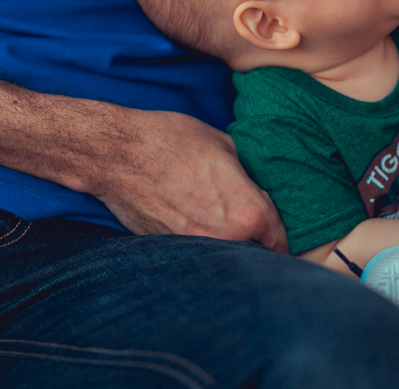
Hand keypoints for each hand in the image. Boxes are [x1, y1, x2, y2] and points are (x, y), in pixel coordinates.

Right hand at [87, 109, 288, 252]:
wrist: (117, 154)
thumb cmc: (172, 142)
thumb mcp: (227, 146)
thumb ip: (248, 176)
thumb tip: (256, 186)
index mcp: (248, 213)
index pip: (280, 239)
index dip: (281, 235)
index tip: (278, 233)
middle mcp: (225, 239)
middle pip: (254, 254)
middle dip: (256, 244)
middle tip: (252, 229)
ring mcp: (194, 249)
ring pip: (224, 256)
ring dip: (227, 246)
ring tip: (219, 223)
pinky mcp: (168, 250)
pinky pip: (194, 252)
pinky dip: (197, 243)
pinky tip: (190, 220)